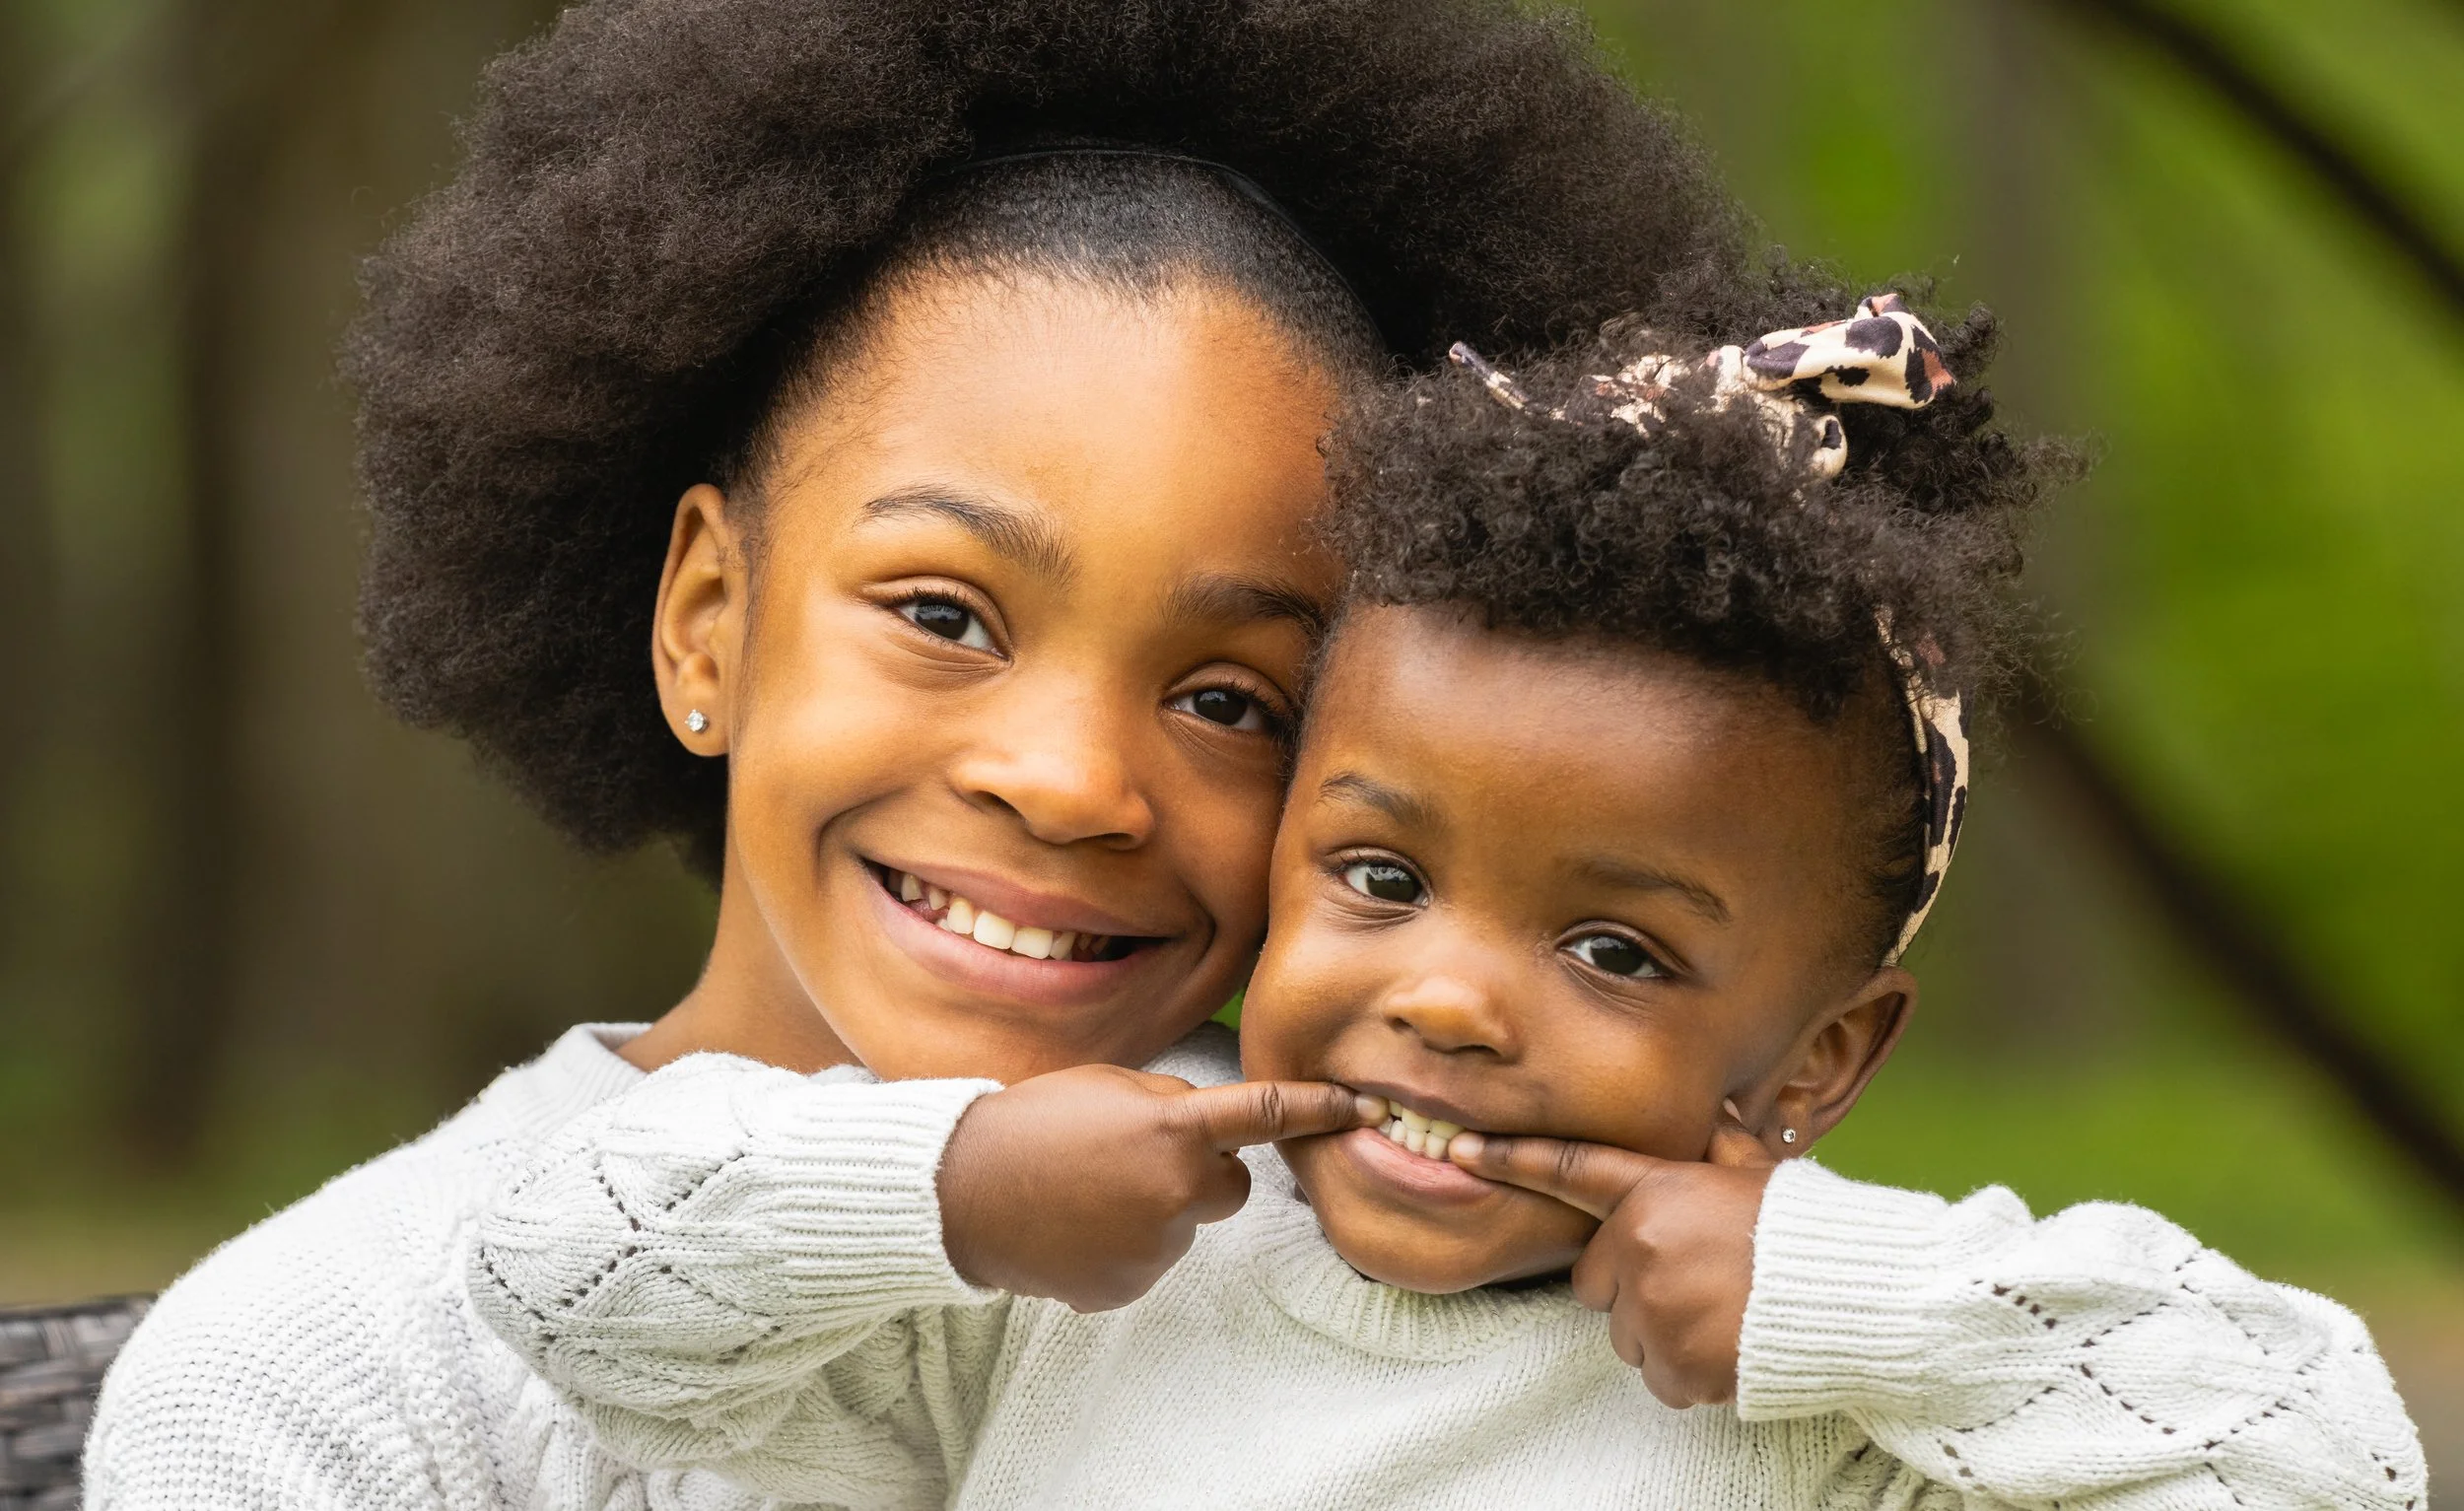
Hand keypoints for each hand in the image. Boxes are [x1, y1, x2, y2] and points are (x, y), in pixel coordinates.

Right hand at [939, 1065, 1380, 1311]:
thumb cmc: (1032, 1124)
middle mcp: (1175, 1193)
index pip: (1265, 1114)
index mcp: (1172, 1129)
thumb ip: (1171, 1104)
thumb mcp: (1109, 1086)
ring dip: (1154, 1210)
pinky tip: (1078, 1230)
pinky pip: (1149, 1262)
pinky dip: (1124, 1248)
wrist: (961, 1193)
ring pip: (1183, 1226)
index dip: (1317, 1108)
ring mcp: (1154, 1249)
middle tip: (1135, 1160)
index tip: (1362, 1107)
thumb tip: (1210, 1127)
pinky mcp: (1129, 1289)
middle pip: (1232, 1187)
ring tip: (1086, 1195)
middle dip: (1201, 1174)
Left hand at [1447, 1104, 1777, 1407]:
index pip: (1572, 1170)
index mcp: (1657, 1191)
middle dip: (1632, 1285)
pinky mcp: (1674, 1363)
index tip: (1462, 1152)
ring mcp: (1654, 1308)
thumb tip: (1716, 1112)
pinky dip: (1687, 1372)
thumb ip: (1720, 1147)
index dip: (1513, 1160)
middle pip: (1596, 1282)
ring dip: (1661, 1331)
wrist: (1852, 1296)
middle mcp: (1641, 1246)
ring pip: (1627, 1334)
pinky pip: (1658, 1378)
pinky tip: (1729, 1347)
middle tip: (1695, 1280)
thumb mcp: (1757, 1172)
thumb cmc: (1804, 1229)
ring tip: (1721, 1314)